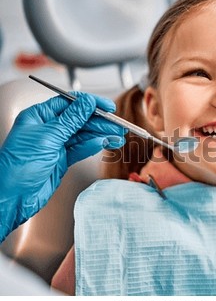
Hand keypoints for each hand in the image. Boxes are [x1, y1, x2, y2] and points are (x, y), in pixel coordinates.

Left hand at [0, 92, 125, 241]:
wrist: (12, 197)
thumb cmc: (18, 167)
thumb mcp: (48, 137)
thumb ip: (71, 119)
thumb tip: (87, 103)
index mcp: (39, 117)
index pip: (70, 103)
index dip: (91, 103)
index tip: (108, 106)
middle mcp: (47, 129)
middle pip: (80, 119)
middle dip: (101, 121)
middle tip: (118, 125)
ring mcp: (55, 145)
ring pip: (83, 135)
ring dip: (101, 135)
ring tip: (117, 136)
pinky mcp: (61, 159)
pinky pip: (81, 149)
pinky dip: (93, 146)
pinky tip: (104, 144)